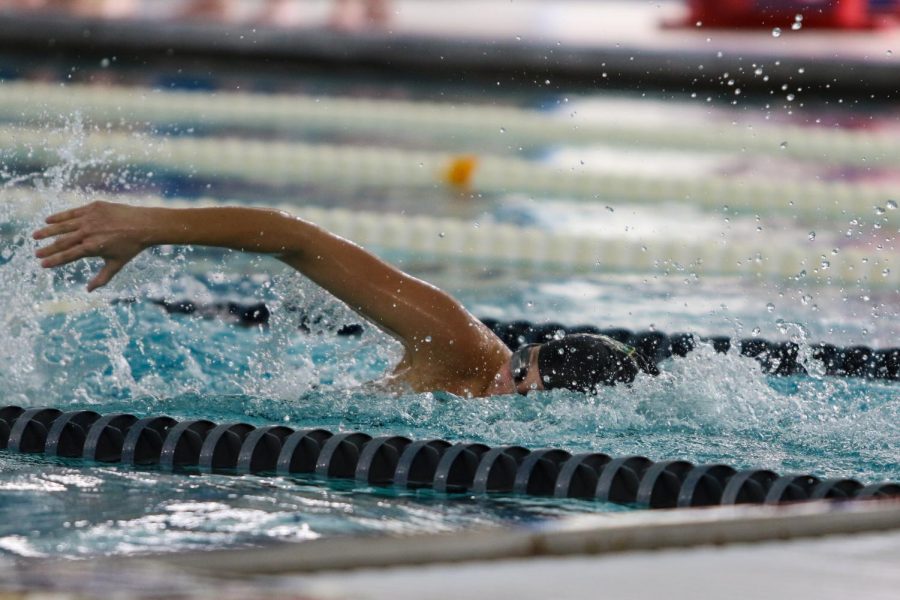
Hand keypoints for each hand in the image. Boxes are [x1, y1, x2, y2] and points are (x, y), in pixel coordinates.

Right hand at [33, 201, 149, 291]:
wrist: (144, 225)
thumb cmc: (131, 247)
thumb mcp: (116, 264)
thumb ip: (102, 278)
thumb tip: (88, 291)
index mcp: (92, 248)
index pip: (68, 256)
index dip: (53, 260)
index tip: (42, 264)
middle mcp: (88, 233)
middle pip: (62, 242)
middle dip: (47, 248)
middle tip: (35, 253)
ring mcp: (90, 219)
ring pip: (63, 226)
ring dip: (48, 231)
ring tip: (35, 236)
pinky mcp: (93, 208)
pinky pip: (72, 212)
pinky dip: (60, 217)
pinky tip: (48, 220)